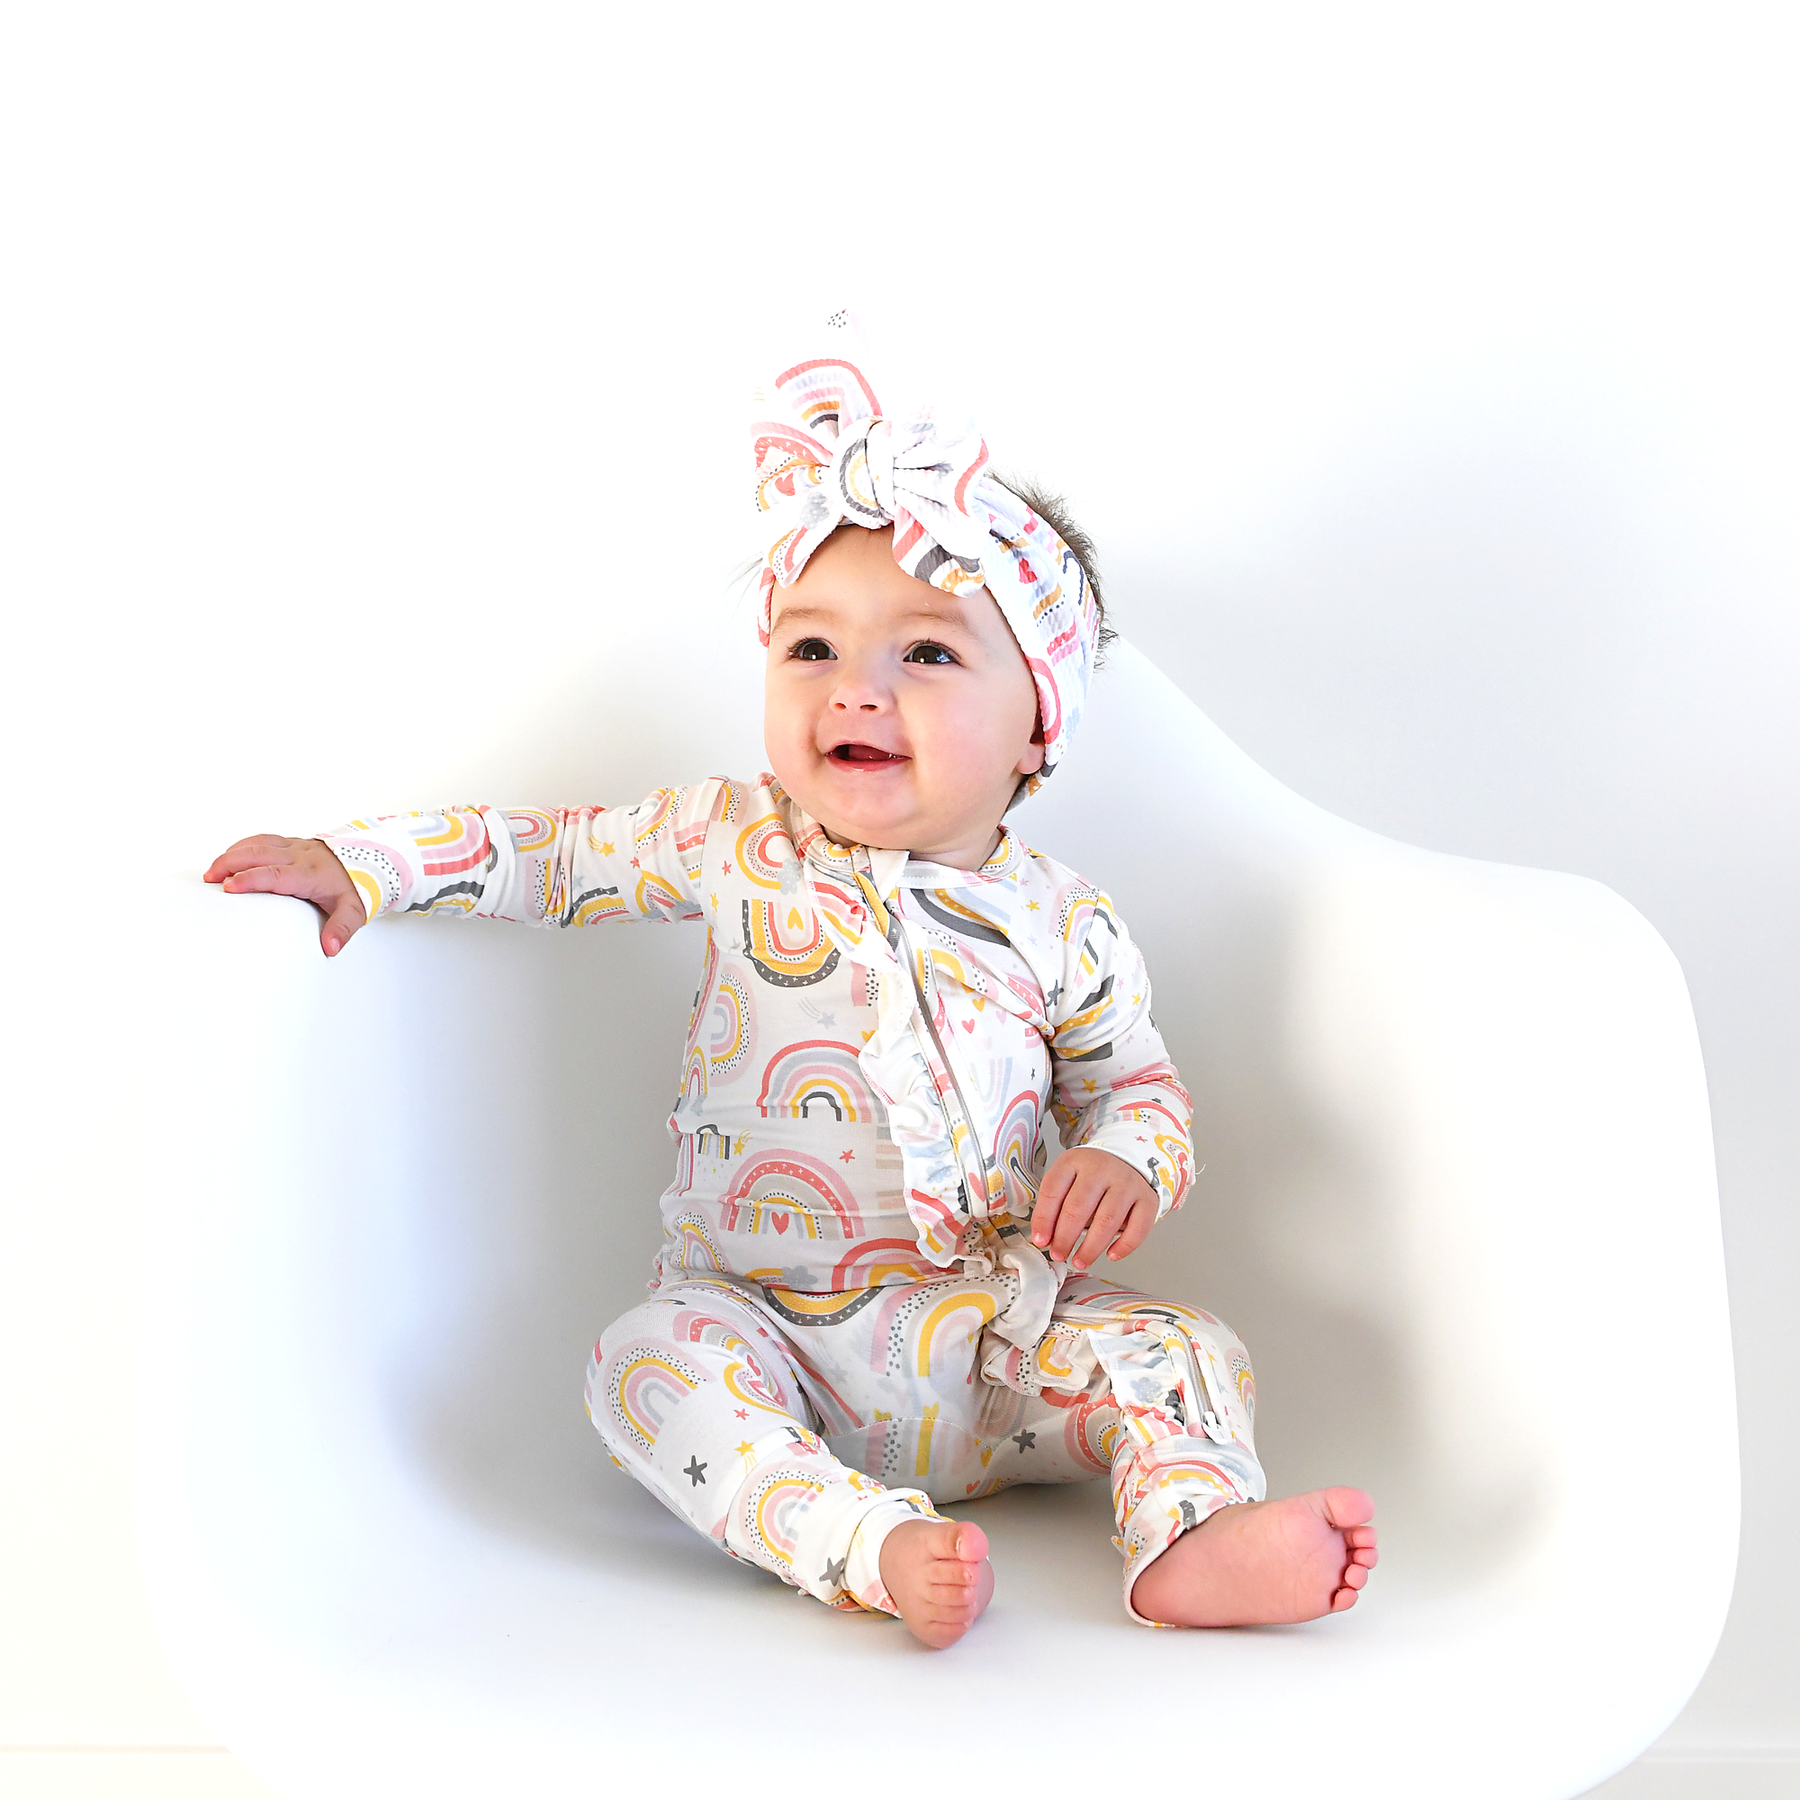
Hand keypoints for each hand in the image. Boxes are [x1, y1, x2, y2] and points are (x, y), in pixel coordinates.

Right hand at [204, 834, 366, 957]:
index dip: (250, 879)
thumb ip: (342, 929)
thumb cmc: (356, 887)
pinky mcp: (290, 843)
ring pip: (257, 844)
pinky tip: (229, 857)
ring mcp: (294, 846)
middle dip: (231, 864)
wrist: (369, 860)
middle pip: (259, 854)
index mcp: (311, 873)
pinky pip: (262, 839)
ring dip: (232, 854)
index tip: (228, 887)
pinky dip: (242, 846)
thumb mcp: (355, 911)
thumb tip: (330, 947)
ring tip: (212, 871)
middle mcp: (300, 855)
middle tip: (210, 879)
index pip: (276, 874)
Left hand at [1029, 1147, 1158, 1270]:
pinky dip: (1124, 1246)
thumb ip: (1054, 1205)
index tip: (1040, 1241)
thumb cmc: (1092, 1176)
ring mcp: (1126, 1183)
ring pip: (1107, 1220)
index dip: (1043, 1219)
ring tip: (1080, 1261)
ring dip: (1091, 1247)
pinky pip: (1138, 1227)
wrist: (1128, 1160)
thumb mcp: (1068, 1178)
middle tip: (1058, 1255)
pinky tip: (1111, 1255)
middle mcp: (1102, 1169)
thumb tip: (1044, 1239)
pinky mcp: (1147, 1199)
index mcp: (1075, 1161)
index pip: (1053, 1190)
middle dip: (1065, 1237)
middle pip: (1078, 1207)